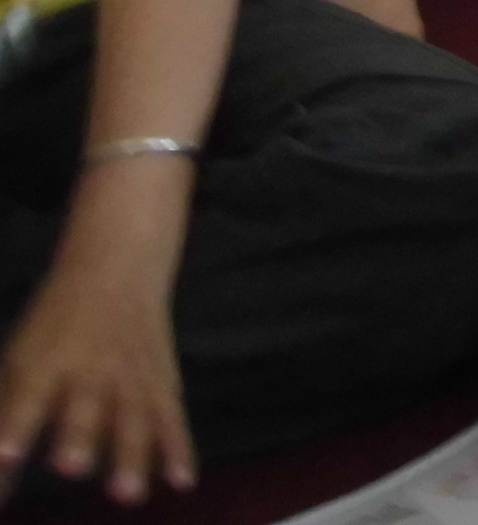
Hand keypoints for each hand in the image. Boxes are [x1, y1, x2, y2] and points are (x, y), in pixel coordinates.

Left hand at [0, 257, 193, 506]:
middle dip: (79, 438)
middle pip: (85, 407)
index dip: (15, 427)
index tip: (5, 456)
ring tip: (128, 494)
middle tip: (70, 467)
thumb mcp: (23, 355)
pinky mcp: (163, 379)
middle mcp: (92, 368)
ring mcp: (132, 374)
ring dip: (132, 457)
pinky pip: (171, 418)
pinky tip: (180, 481)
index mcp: (47, 361)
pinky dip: (178, 449)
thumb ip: (8, 410)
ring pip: (132, 417)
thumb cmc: (57, 321)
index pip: (28, 398)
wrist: (121, 264)